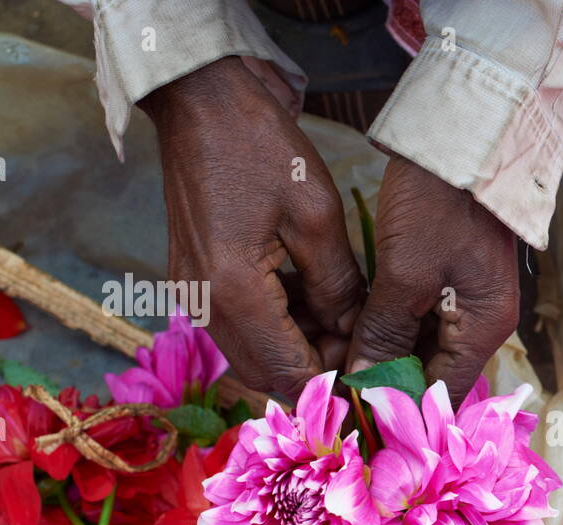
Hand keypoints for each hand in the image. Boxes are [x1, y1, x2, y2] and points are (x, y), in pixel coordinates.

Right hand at [141, 57, 363, 398]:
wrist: (200, 100)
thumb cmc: (261, 147)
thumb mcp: (318, 216)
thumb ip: (339, 287)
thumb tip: (353, 334)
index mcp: (233, 292)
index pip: (286, 372)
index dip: (330, 385)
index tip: (368, 375)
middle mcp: (204, 304)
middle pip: (264, 374)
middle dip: (314, 371)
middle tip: (358, 347)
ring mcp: (194, 293)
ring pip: (251, 354)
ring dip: (296, 350)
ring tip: (342, 322)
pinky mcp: (194, 278)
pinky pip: (238, 326)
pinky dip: (276, 327)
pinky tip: (313, 303)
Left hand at [348, 154, 518, 408]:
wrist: (463, 138)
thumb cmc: (439, 205)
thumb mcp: (405, 274)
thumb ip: (384, 332)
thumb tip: (363, 382)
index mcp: (483, 328)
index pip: (444, 394)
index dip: (402, 411)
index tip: (357, 419)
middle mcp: (483, 322)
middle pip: (433, 373)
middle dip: (388, 385)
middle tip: (337, 394)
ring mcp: (468, 299)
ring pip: (423, 348)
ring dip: (385, 358)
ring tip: (339, 368)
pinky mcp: (450, 278)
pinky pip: (420, 321)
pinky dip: (390, 331)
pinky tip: (355, 335)